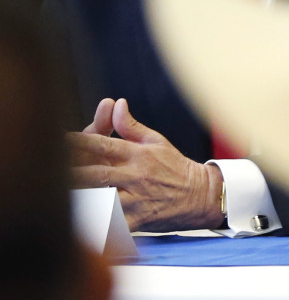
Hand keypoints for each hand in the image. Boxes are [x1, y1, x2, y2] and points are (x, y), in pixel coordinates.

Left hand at [68, 98, 224, 231]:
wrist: (201, 196)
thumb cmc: (175, 167)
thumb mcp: (156, 141)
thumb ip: (130, 125)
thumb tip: (116, 103)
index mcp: (138, 154)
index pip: (103, 144)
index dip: (79, 141)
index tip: (58, 139)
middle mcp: (136, 176)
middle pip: (97, 174)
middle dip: (71, 174)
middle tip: (47, 172)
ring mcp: (137, 199)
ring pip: (102, 200)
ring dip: (79, 199)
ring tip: (56, 198)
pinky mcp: (139, 220)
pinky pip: (114, 225)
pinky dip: (96, 226)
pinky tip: (79, 225)